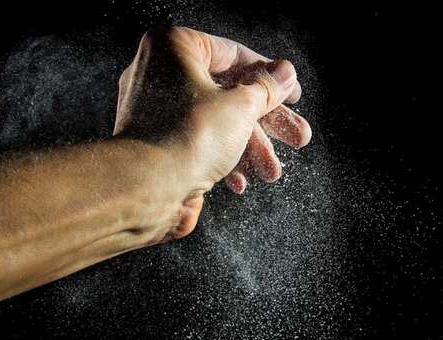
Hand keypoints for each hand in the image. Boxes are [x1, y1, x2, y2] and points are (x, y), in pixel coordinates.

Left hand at [113, 26, 310, 238]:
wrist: (146, 189)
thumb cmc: (188, 137)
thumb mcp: (241, 106)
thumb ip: (266, 89)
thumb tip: (284, 74)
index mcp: (172, 47)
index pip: (232, 54)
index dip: (269, 75)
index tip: (291, 93)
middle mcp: (158, 74)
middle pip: (227, 93)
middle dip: (266, 122)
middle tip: (296, 136)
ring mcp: (154, 111)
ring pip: (214, 122)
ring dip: (249, 148)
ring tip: (272, 172)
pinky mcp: (154, 143)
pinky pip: (195, 142)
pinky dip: (220, 158)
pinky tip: (240, 180)